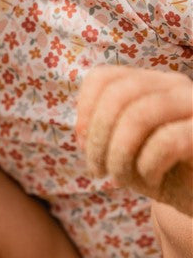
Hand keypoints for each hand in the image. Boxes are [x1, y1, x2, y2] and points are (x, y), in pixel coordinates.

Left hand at [76, 65, 192, 214]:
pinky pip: (168, 141)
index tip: (83, 145)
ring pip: (139, 115)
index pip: (103, 78)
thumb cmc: (161, 174)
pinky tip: (152, 180)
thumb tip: (82, 133)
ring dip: (118, 155)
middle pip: (118, 94)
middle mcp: (175, 86)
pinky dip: (148, 166)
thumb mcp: (124, 154)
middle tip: (98, 171)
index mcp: (151, 84)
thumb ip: (101, 136)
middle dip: (97, 138)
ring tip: (120, 179)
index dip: (84, 112)